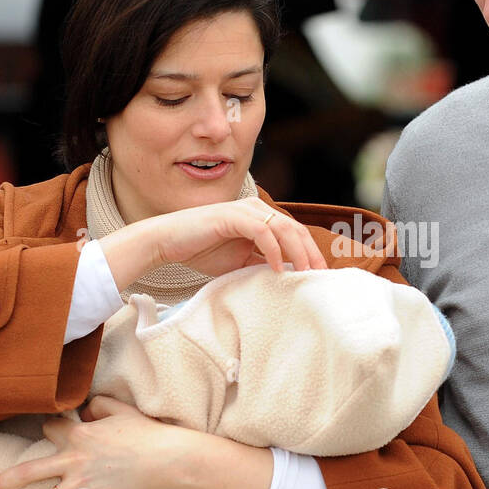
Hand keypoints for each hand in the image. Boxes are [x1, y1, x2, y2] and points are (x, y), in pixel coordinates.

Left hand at [0, 396, 200, 488]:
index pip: (49, 429)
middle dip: (5, 482)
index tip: (46, 434)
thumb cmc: (147, 433)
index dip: (48, 430)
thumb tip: (86, 410)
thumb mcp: (121, 410)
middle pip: (29, 472)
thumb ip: (99, 405)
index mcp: (78, 435)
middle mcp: (72, 460)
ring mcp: (81, 485)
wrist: (166, 459)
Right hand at [154, 196, 328, 277]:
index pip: (294, 233)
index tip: (320, 276)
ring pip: (283, 228)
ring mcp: (245, 210)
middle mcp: (256, 210)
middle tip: (321, 276)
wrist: (168, 242)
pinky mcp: (233, 216)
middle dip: (311, 253)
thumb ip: (261, 264)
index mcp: (260, 219)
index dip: (310, 253)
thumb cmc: (200, 250)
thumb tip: (288, 278)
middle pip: (295, 229)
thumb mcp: (239, 262)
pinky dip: (274, 250)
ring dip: (298, 251)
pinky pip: (263, 231)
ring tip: (305, 273)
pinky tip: (279, 269)